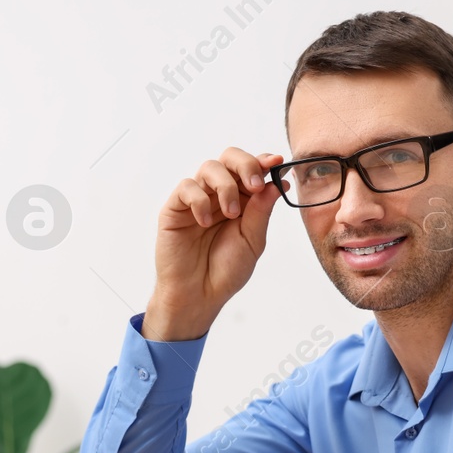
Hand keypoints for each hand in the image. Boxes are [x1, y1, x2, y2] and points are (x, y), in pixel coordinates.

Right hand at [144, 148, 286, 340]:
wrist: (199, 295)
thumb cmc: (225, 271)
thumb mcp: (253, 242)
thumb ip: (261, 211)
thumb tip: (276, 183)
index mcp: (242, 200)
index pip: (252, 169)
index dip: (263, 161)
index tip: (276, 163)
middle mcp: (219, 195)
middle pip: (230, 158)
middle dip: (245, 165)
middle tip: (253, 186)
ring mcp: (197, 199)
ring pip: (209, 168)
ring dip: (225, 186)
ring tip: (230, 213)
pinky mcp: (175, 208)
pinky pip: (186, 187)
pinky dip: (199, 200)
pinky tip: (205, 223)